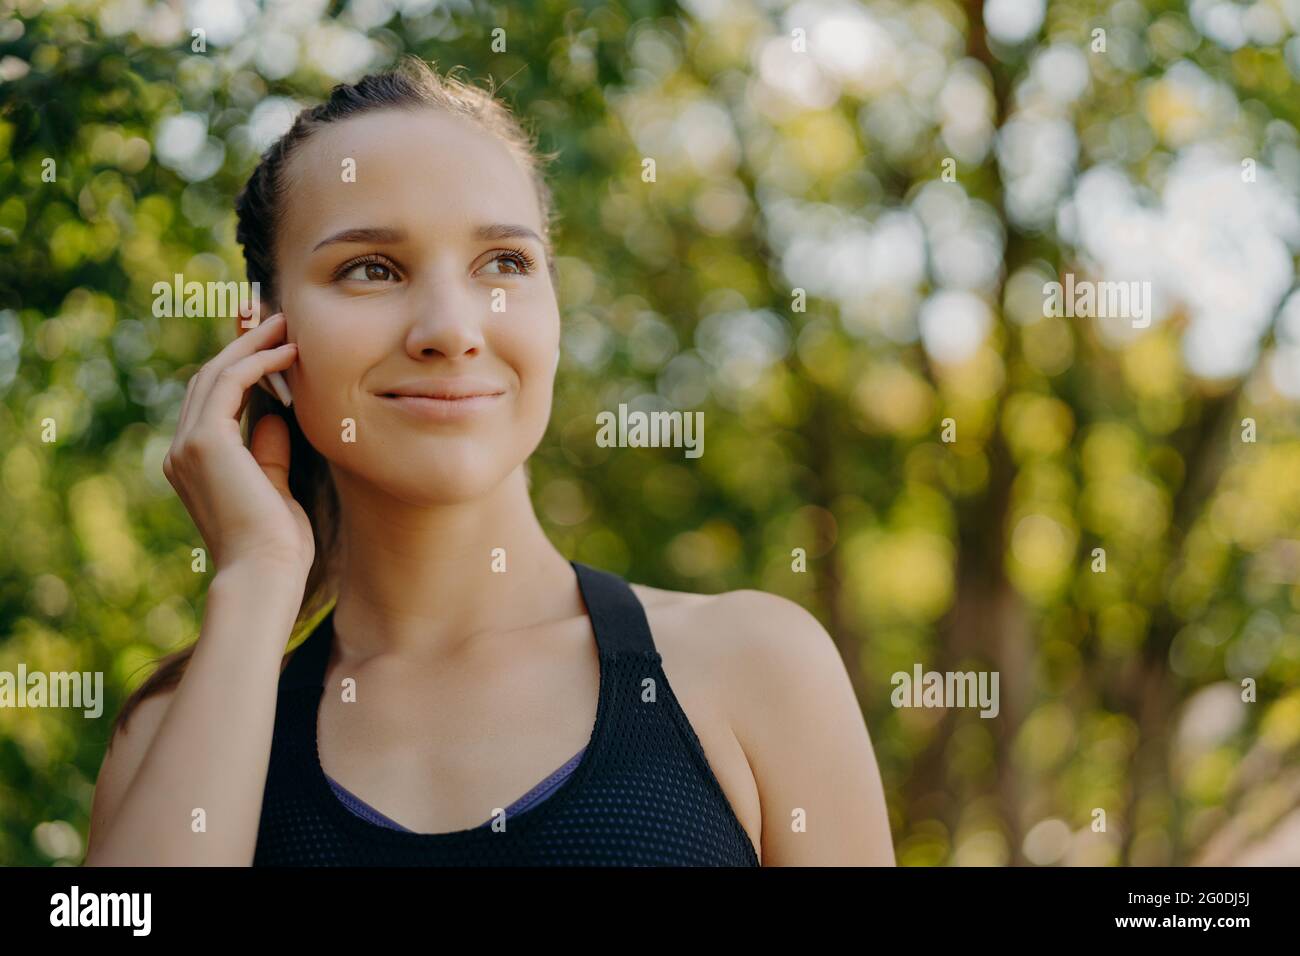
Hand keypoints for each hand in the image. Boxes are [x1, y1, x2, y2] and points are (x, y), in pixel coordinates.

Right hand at [162, 306, 313, 582]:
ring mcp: (188, 445)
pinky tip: (288, 352)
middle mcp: (182, 450)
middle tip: (277, 317)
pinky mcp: (205, 442)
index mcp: (194, 463)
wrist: (265, 573)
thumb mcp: (275, 487)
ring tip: (286, 324)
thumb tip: (275, 414)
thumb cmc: (277, 544)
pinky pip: (228, 384)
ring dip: (251, 344)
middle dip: (242, 343)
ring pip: (215, 374)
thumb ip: (268, 450)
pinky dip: (257, 362)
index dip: (240, 363)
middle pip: (209, 378)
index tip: (271, 338)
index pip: (213, 399)